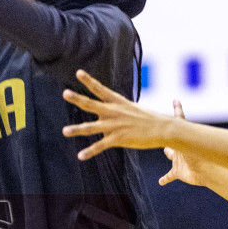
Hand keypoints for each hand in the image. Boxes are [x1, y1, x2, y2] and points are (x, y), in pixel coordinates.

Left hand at [62, 70, 177, 159]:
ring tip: (64, 131)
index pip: (100, 89)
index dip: (89, 80)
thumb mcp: (132, 109)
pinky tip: (80, 156)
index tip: (78, 72)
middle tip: (65, 93)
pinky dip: (90, 152)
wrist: (162, 128)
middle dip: (77, 99)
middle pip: (91, 104)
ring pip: (91, 127)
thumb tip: (109, 115)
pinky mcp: (118, 139)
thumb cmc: (149, 119)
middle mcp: (113, 112)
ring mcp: (114, 125)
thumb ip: (118, 111)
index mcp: (118, 102)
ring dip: (76, 130)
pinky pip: (100, 146)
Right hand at [158, 101, 212, 186]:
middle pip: (171, 140)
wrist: (207, 172)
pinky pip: (169, 176)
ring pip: (171, 158)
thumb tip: (176, 105)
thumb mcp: (188, 140)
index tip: (176, 100)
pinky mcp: (178, 173)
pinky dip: (165, 179)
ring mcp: (178, 161)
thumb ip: (181, 129)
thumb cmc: (199, 155)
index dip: (177, 109)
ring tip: (168, 154)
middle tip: (162, 131)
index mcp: (182, 139)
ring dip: (170, 156)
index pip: (179, 120)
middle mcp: (179, 148)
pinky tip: (161, 182)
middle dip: (167, 136)